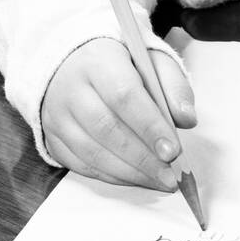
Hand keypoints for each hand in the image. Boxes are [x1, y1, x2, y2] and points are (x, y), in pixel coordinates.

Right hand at [41, 37, 197, 190]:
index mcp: (98, 61)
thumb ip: (173, 86)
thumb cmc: (122, 64)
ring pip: (92, 152)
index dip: (149, 126)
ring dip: (130, 173)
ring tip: (160, 181)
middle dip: (143, 158)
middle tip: (171, 175)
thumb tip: (187, 119)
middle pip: (106, 129)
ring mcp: (57, 116)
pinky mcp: (52, 138)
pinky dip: (112, 176)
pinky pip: (81, 165)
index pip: (124, 96)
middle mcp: (71, 88)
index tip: (173, 150)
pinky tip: (136, 179)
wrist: (75, 63)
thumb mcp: (152, 60)